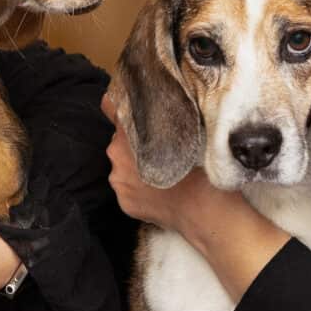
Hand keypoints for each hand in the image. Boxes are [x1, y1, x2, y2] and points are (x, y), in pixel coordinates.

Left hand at [101, 89, 250, 234]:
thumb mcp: (183, 128)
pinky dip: (139, 190)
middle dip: (134, 145)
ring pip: (123, 167)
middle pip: (120, 142)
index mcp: (130, 128)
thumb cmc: (196, 163)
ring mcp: (118, 178)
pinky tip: (158, 192)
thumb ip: (162, 119)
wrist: (199, 203)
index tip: (122, 109)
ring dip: (135, 168)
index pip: (111, 108)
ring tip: (161, 175)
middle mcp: (116, 152)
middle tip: (158, 151)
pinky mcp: (123, 201)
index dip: (117, 107)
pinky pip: (128, 189)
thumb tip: (158, 112)